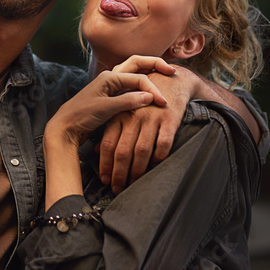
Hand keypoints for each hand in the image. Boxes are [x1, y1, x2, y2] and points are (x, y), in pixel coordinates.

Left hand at [45, 58, 172, 147]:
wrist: (66, 127)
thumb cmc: (82, 115)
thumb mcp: (106, 109)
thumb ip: (127, 101)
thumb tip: (150, 97)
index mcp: (109, 77)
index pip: (139, 78)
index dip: (153, 90)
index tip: (163, 103)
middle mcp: (112, 78)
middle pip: (138, 64)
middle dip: (155, 65)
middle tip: (172, 71)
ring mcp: (113, 87)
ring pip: (136, 75)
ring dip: (151, 75)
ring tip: (166, 77)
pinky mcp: (113, 97)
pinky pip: (133, 87)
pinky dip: (144, 88)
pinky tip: (153, 96)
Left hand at [99, 64, 197, 193]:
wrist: (172, 81)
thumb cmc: (143, 99)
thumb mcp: (123, 110)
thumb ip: (111, 130)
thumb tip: (98, 151)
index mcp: (119, 113)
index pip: (108, 143)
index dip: (105, 164)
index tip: (105, 179)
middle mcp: (133, 116)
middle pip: (123, 150)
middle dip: (119, 173)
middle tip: (117, 189)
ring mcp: (151, 117)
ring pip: (142, 151)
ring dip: (137, 171)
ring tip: (134, 184)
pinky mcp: (169, 119)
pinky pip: (163, 144)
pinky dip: (158, 159)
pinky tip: (155, 168)